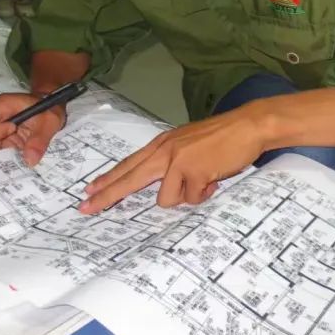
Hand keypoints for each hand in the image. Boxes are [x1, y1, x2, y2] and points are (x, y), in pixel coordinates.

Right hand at [0, 92, 66, 165]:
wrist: (52, 110)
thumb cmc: (49, 109)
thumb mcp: (50, 122)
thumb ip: (40, 140)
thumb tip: (29, 161)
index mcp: (1, 106)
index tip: (13, 130)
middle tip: (17, 148)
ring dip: (4, 156)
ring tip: (21, 153)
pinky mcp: (3, 141)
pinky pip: (0, 154)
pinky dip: (9, 159)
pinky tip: (22, 157)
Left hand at [79, 105, 270, 213]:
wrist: (248, 126)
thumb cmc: (223, 137)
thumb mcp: (189, 145)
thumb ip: (174, 162)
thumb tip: (168, 189)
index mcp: (162, 144)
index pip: (128, 164)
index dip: (108, 179)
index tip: (88, 191)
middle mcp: (164, 151)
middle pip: (128, 178)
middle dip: (106, 195)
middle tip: (85, 208)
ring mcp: (177, 160)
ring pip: (165, 199)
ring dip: (186, 197)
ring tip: (204, 182)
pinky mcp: (193, 171)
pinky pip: (191, 198)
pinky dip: (204, 194)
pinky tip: (214, 179)